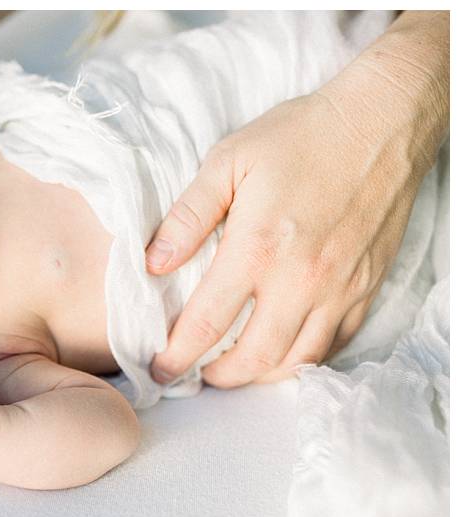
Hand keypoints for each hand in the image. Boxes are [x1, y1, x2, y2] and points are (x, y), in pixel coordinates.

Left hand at [144, 89, 434, 388]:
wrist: (381, 121)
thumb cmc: (301, 136)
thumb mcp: (229, 161)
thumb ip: (188, 216)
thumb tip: (153, 262)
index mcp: (257, 249)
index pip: (206, 324)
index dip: (176, 356)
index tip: (159, 369)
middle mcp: (300, 279)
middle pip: (253, 358)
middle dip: (218, 377)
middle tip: (196, 374)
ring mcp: (339, 288)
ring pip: (297, 360)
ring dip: (260, 375)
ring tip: (235, 368)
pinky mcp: (367, 287)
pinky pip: (335, 343)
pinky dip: (304, 358)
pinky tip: (282, 350)